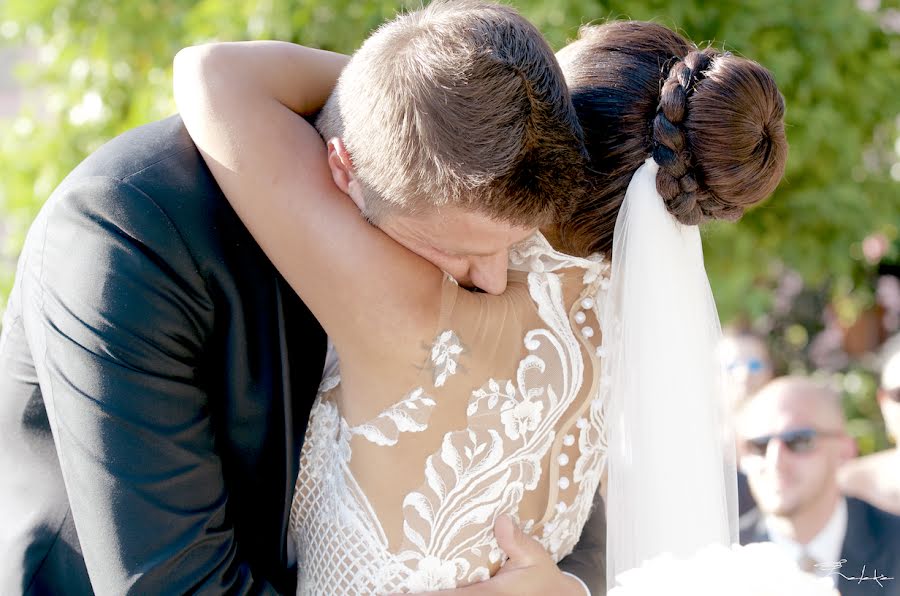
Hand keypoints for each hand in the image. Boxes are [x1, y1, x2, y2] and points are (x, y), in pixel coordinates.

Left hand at [397, 515, 586, 595]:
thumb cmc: (543, 579)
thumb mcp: (535, 557)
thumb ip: (517, 541)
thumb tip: (500, 519)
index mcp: (489, 595)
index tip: (393, 595)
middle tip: (382, 592)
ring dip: (426, 595)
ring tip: (394, 592)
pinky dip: (440, 594)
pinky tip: (421, 590)